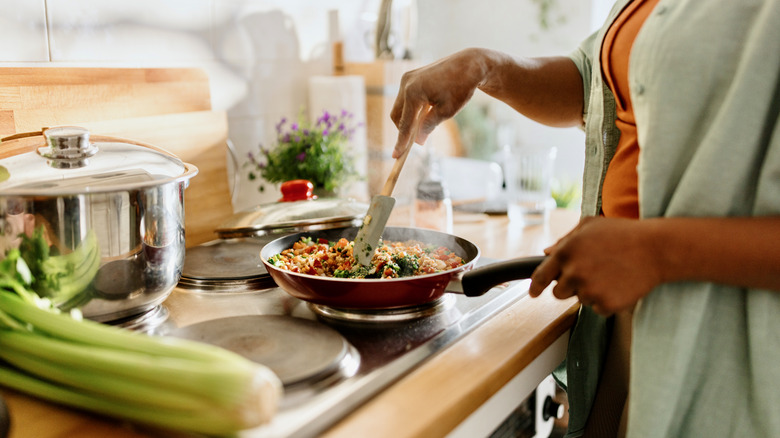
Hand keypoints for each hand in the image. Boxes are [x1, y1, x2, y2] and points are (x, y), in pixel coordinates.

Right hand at [390, 49, 487, 157]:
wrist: (468, 65)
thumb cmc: (460, 88)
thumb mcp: (446, 112)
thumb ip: (428, 126)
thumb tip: (417, 142)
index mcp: (414, 93)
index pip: (405, 124)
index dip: (401, 142)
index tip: (396, 156)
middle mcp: (406, 84)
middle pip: (396, 115)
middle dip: (403, 130)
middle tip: (413, 143)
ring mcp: (407, 78)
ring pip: (399, 106)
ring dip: (408, 118)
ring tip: (423, 125)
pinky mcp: (410, 76)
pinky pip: (405, 98)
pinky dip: (411, 108)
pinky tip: (425, 112)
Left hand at [528, 216, 663, 314]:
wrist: (656, 249)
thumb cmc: (624, 233)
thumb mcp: (591, 226)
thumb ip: (565, 240)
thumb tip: (547, 253)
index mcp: (566, 252)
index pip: (541, 276)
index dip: (535, 287)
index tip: (533, 293)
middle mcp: (574, 272)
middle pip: (559, 292)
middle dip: (570, 286)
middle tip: (590, 274)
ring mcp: (589, 290)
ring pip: (580, 300)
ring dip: (591, 291)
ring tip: (610, 273)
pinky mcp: (606, 304)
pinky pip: (598, 309)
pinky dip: (607, 301)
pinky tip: (619, 284)